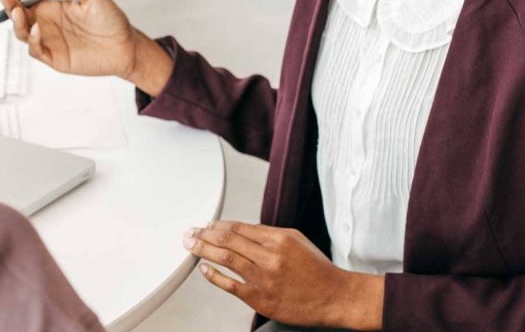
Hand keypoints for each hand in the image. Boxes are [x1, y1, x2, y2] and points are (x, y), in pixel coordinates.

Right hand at [0, 0, 138, 79]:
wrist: (126, 45)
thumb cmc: (111, 19)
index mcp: (52, 9)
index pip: (26, 2)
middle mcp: (47, 25)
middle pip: (19, 17)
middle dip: (9, 7)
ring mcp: (49, 42)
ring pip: (23, 34)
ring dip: (17, 24)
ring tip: (18, 12)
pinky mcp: (55, 58)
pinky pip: (36, 50)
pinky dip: (33, 40)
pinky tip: (37, 29)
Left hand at [184, 221, 383, 330]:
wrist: (335, 297)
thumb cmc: (316, 268)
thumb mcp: (296, 240)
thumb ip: (268, 234)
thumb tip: (240, 229)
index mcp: (278, 238)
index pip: (239, 227)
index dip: (218, 225)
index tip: (206, 224)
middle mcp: (269, 256)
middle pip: (228, 239)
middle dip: (204, 234)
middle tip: (189, 232)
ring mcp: (264, 278)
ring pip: (226, 258)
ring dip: (203, 249)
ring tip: (190, 245)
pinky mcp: (261, 299)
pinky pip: (231, 285)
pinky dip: (214, 275)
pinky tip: (204, 268)